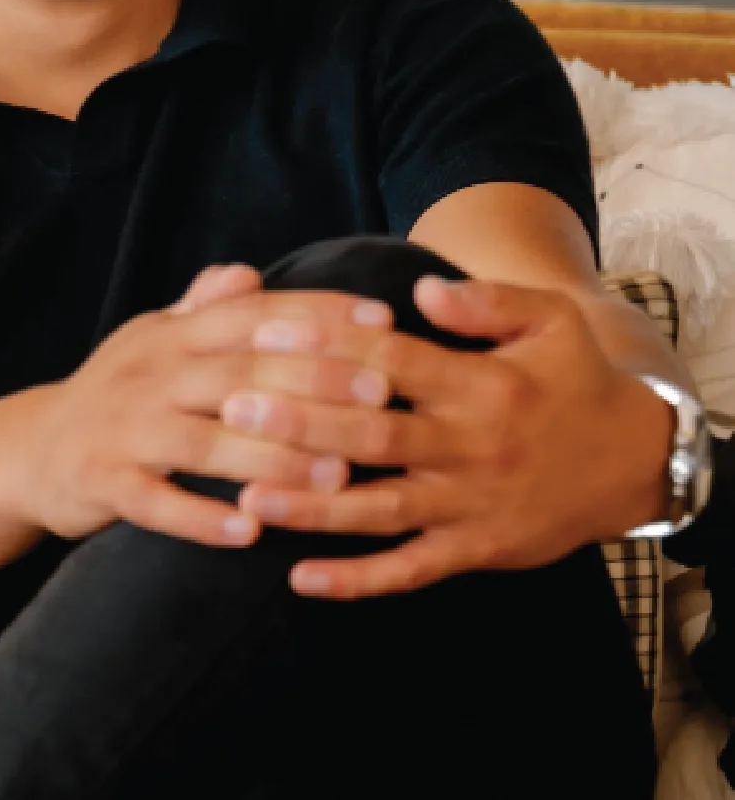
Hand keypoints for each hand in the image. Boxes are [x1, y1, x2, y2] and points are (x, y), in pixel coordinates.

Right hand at [11, 265, 396, 547]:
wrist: (31, 450)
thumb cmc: (115, 394)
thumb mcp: (153, 341)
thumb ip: (202, 310)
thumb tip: (248, 272)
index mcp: (171, 333)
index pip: (253, 315)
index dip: (317, 316)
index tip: (381, 323)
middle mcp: (149, 372)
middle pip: (239, 373)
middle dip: (313, 384)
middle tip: (380, 397)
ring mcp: (123, 427)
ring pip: (205, 440)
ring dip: (273, 457)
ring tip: (336, 476)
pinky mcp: (102, 480)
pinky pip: (155, 501)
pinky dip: (201, 516)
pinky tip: (251, 529)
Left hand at [234, 277, 674, 598]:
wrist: (634, 461)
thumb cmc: (574, 379)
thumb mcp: (551, 321)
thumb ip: (486, 301)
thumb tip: (421, 286)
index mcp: (481, 384)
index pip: (391, 359)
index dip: (328, 343)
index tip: (268, 331)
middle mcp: (470, 447)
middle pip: (374, 434)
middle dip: (301, 423)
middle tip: (233, 408)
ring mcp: (470, 505)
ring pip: (381, 509)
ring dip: (314, 507)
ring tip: (248, 495)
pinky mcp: (475, 550)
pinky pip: (411, 570)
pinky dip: (359, 580)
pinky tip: (304, 579)